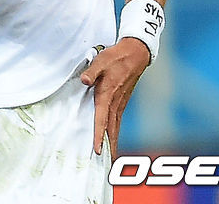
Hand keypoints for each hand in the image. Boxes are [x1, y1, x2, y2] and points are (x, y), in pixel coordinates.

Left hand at [81, 38, 149, 159]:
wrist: (135, 54)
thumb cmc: (116, 57)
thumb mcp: (101, 60)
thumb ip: (91, 72)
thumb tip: (84, 80)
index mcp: (107, 95)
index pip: (101, 119)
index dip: (98, 135)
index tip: (97, 150)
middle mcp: (115, 102)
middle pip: (111, 130)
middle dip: (109, 147)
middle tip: (107, 164)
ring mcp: (120, 102)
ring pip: (116, 126)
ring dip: (113, 142)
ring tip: (110, 157)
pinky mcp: (123, 100)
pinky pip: (118, 120)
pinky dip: (116, 132)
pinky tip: (113, 136)